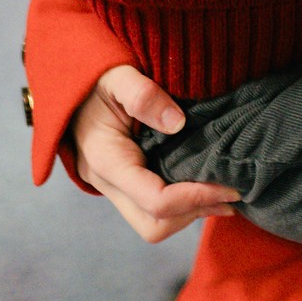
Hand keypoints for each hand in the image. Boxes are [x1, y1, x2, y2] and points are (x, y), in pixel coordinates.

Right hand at [72, 65, 240, 244]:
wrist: (69, 84)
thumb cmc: (94, 77)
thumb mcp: (117, 75)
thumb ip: (143, 95)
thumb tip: (177, 123)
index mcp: (106, 160)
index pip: (155, 200)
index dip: (196, 197)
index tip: (230, 185)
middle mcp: (107, 182)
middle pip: (153, 225)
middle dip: (194, 213)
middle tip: (231, 193)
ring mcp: (113, 186)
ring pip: (153, 224)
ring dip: (190, 212)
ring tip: (224, 191)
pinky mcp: (124, 183)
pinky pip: (152, 209)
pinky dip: (182, 203)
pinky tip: (206, 184)